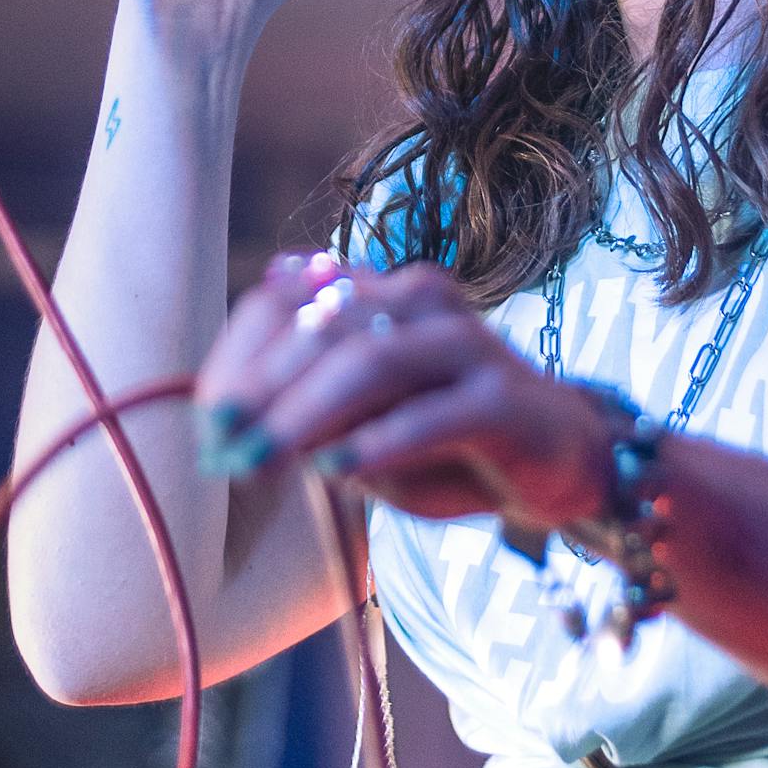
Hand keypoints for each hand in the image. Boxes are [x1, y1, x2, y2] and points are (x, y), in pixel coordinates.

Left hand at [195, 253, 615, 530]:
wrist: (561, 461)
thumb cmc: (449, 445)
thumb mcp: (369, 430)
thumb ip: (318, 414)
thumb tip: (242, 422)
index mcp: (385, 296)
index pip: (295, 301)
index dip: (244, 356)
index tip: (206, 420)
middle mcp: (425, 303)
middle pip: (326, 327)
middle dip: (264, 389)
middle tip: (222, 445)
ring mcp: (468, 346)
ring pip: (373, 361)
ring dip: (307, 414)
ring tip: (262, 459)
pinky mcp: (504, 399)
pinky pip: (432, 415)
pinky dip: (379, 442)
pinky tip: (335, 472)